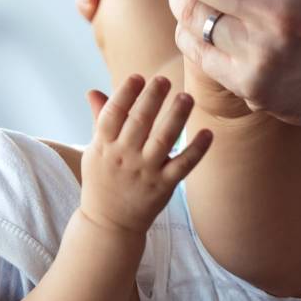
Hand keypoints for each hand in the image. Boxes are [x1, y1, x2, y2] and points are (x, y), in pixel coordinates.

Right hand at [79, 75, 211, 234]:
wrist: (108, 224)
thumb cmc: (102, 180)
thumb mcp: (95, 151)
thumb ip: (100, 119)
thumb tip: (92, 91)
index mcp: (104, 145)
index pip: (113, 114)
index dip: (125, 94)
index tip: (138, 77)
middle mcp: (124, 157)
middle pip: (139, 122)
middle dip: (152, 98)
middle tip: (164, 79)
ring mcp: (145, 172)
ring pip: (163, 140)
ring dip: (176, 117)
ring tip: (186, 97)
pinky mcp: (163, 186)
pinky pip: (183, 165)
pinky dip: (197, 149)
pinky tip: (207, 133)